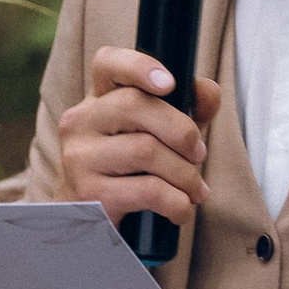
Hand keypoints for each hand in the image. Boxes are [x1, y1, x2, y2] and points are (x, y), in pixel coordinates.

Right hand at [55, 47, 224, 236]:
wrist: (91, 225)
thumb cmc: (130, 173)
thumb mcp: (158, 136)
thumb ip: (186, 110)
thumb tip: (209, 90)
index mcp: (98, 100)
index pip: (107, 63)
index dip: (139, 66)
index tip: (171, 83)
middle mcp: (80, 122)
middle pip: (135, 105)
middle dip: (181, 130)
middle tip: (199, 154)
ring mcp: (79, 158)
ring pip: (145, 150)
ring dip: (184, 173)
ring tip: (196, 190)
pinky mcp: (88, 194)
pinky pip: (147, 190)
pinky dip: (176, 201)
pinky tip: (181, 210)